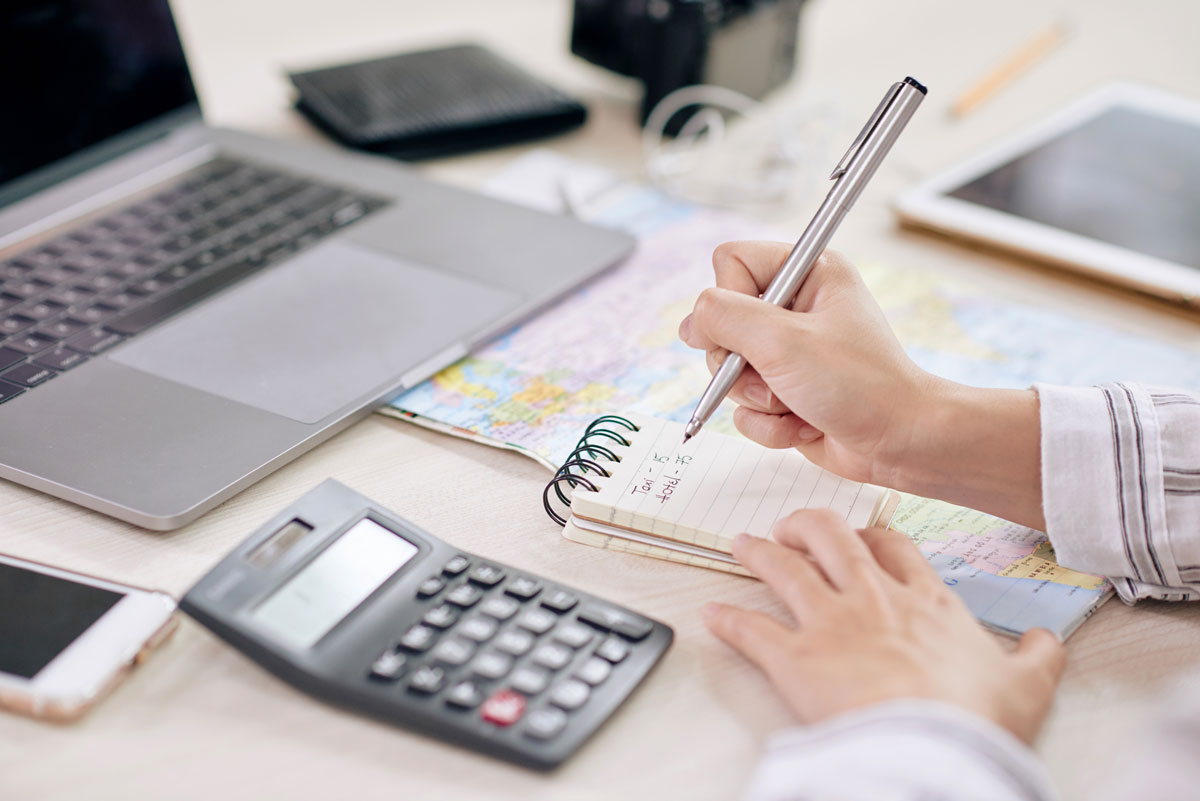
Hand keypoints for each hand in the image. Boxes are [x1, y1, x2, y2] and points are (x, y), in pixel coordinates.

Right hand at [679, 242, 1046, 528]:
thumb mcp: (783, 341)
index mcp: (807, 272)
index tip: (756, 330)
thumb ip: (724, 318)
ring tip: (796, 403)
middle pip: (721, 323)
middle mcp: (795, 308)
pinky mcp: (785, 392)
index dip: (730, 299)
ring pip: (728, 371)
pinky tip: (803, 425)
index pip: (730, 261)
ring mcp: (788, 353)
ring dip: (757, 399)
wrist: (902, 443)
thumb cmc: (862, 385)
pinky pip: (744, 408)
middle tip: (778, 376)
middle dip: (743, 364)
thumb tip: (693, 322)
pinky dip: (768, 425)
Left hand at [704, 510, 1065, 743]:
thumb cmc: (977, 718)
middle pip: (832, 538)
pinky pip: (750, 630)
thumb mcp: (1027, 686)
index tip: (859, 533)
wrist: (935, 747)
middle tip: (789, 526)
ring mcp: (829, 623)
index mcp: (925, 601)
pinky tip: (712, 614)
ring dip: (758, 554)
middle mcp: (872, 599)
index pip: (894, 546)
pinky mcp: (793, 658)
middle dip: (806, 525)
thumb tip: (1049, 643)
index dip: (871, 534)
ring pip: (784, 569)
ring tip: (741, 544)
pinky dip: (728, 620)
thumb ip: (1037, 658)